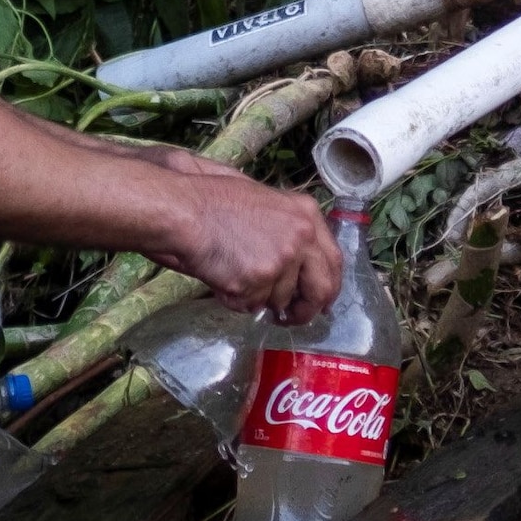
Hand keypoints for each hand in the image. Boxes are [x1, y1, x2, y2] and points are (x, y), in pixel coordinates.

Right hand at [151, 156, 339, 321]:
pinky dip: (235, 299)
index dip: (328, 287)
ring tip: (234, 273)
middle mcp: (301, 238)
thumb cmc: (216, 203)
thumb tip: (305, 268)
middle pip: (320, 289)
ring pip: (280, 301)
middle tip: (289, 317)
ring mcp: (281, 261)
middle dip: (305, 310)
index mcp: (306, 215)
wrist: (186, 212)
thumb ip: (292, 230)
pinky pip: (251, 305)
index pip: (334, 261)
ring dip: (258, 298)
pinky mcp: (257, 282)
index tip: (321, 302)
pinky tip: (222, 276)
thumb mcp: (267, 203)